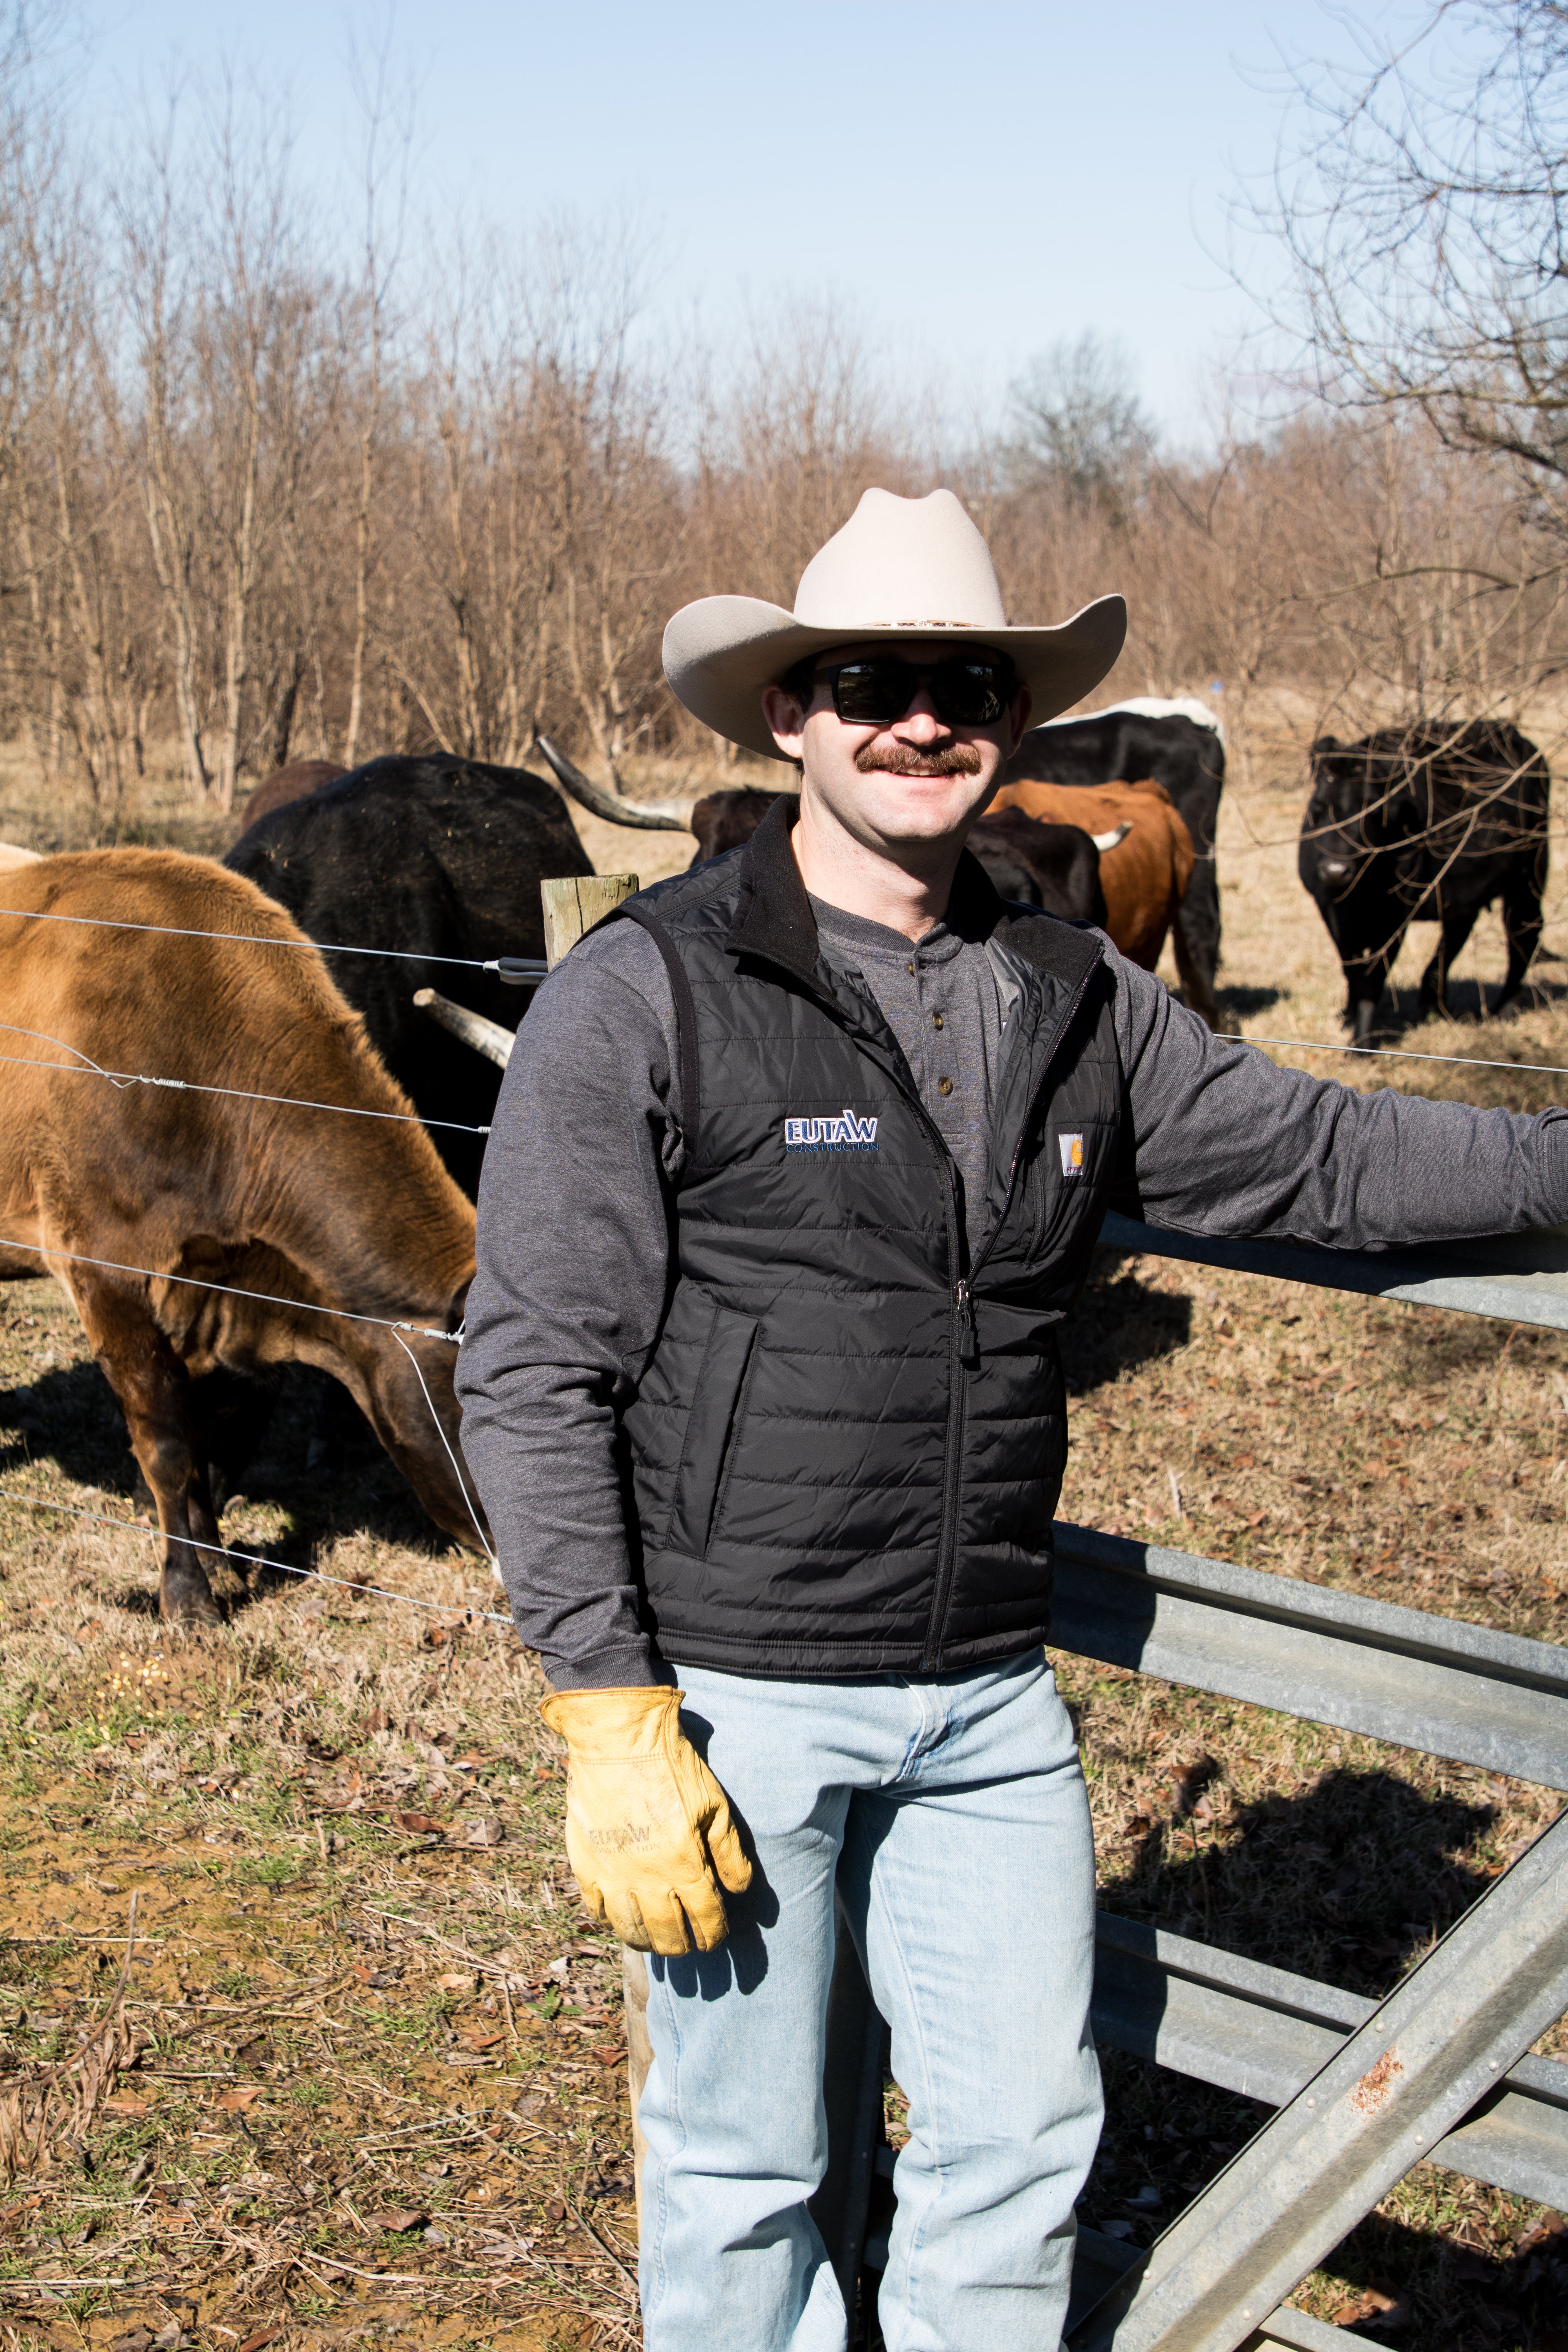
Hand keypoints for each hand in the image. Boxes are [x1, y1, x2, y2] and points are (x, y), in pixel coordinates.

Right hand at [538, 1685, 751, 1954]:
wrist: (619, 1738)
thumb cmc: (672, 1766)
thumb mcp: (713, 1805)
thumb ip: (730, 1852)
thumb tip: (740, 1888)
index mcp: (686, 1866)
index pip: (705, 1918)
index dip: (714, 1934)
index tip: (716, 1939)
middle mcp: (648, 1879)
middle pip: (668, 1933)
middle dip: (682, 1946)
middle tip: (687, 1947)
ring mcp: (613, 1874)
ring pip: (630, 1929)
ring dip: (646, 1942)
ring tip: (655, 1943)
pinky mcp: (586, 1862)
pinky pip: (595, 1907)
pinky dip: (609, 1919)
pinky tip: (618, 1918)